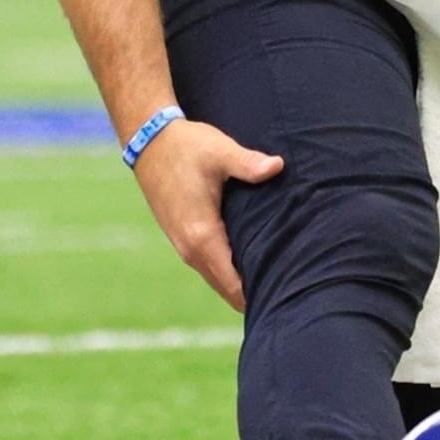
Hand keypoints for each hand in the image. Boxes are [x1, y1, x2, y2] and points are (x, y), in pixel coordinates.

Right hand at [130, 118, 282, 310]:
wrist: (149, 141)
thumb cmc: (186, 146)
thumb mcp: (220, 152)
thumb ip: (248, 163)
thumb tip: (278, 166)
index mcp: (202, 236)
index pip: (234, 285)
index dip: (259, 295)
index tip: (286, 299)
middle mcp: (190, 248)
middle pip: (226, 290)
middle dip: (254, 295)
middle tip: (290, 295)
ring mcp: (183, 245)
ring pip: (216, 279)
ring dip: (240, 283)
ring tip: (275, 282)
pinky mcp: (181, 237)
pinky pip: (208, 266)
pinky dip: (227, 271)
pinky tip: (249, 262)